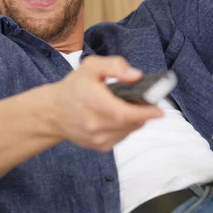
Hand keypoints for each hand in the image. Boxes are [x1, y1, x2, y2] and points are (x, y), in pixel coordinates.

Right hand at [47, 56, 163, 150]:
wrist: (53, 112)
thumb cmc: (74, 87)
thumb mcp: (91, 67)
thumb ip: (115, 66)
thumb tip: (136, 76)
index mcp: (94, 103)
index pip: (125, 114)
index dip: (145, 113)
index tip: (159, 109)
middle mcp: (95, 125)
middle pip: (131, 123)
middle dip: (144, 113)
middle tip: (148, 101)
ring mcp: (98, 138)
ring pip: (129, 131)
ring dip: (136, 120)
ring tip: (132, 106)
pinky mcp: (100, 146)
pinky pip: (123, 137)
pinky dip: (127, 127)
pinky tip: (120, 117)